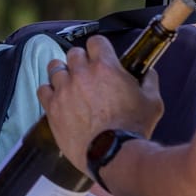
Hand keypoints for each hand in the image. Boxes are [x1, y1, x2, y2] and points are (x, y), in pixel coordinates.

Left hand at [38, 37, 163, 171]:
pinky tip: (58, 98)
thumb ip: (149, 81)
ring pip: (55, 68)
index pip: (96, 41)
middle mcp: (81, 74)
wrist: (113, 154)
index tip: (100, 57)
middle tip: (87, 75)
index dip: (99, 48)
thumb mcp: (152, 101)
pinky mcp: (52, 108)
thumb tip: (147, 72)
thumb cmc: (133, 128)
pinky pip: (43, 89)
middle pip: (73, 53)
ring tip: (70, 85)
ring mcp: (64, 90)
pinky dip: (49, 91)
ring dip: (63, 73)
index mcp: (105, 67)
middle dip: (80, 61)